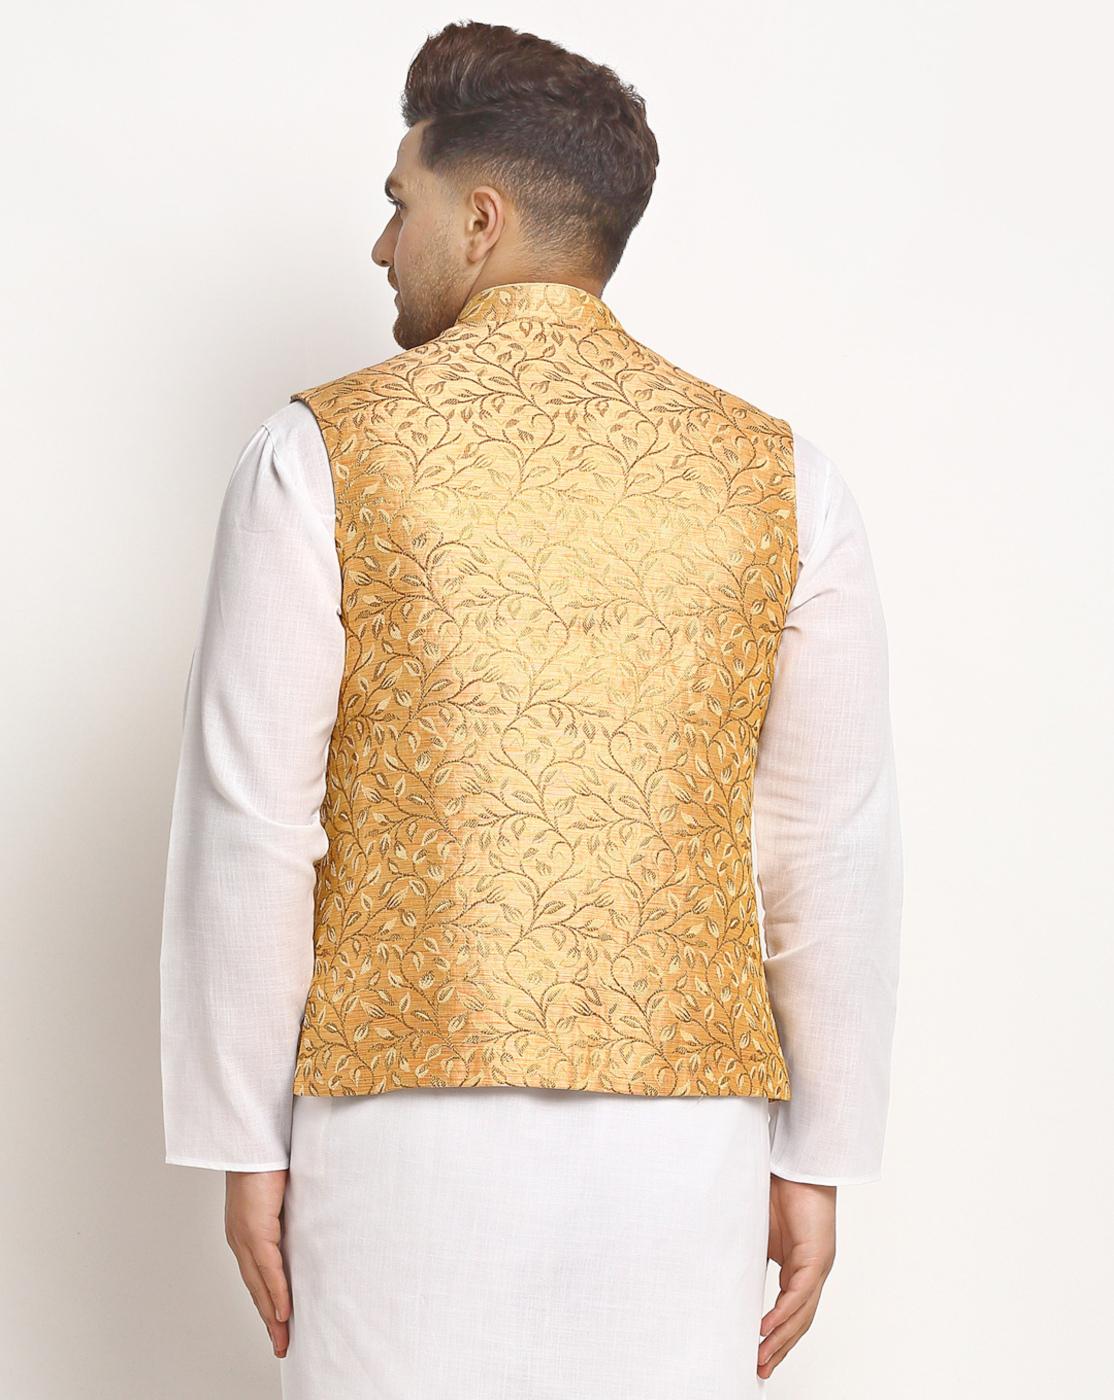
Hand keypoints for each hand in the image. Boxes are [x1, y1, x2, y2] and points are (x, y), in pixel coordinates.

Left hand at [224, 1169, 291, 1357]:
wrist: (254, 1138)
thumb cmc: (268, 1156)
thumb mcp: (280, 1192)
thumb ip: (287, 1212)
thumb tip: (307, 1223)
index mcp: (244, 1230)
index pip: (256, 1275)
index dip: (267, 1300)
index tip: (278, 1322)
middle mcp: (240, 1239)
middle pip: (256, 1288)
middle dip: (269, 1318)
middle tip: (282, 1343)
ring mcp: (245, 1237)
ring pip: (260, 1286)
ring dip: (272, 1315)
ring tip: (284, 1338)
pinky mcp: (255, 1231)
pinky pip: (269, 1270)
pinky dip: (277, 1293)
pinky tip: (284, 1313)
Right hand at [758, 1174, 836, 1378]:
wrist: (798, 1164)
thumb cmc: (779, 1190)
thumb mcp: (757, 1231)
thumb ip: (748, 1254)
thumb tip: (725, 1273)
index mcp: (798, 1268)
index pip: (789, 1313)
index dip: (775, 1336)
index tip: (757, 1355)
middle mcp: (811, 1273)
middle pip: (798, 1322)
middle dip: (778, 1349)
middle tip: (759, 1370)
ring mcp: (817, 1267)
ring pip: (801, 1315)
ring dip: (780, 1340)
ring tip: (761, 1359)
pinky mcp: (818, 1258)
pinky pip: (799, 1294)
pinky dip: (783, 1314)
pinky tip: (767, 1329)